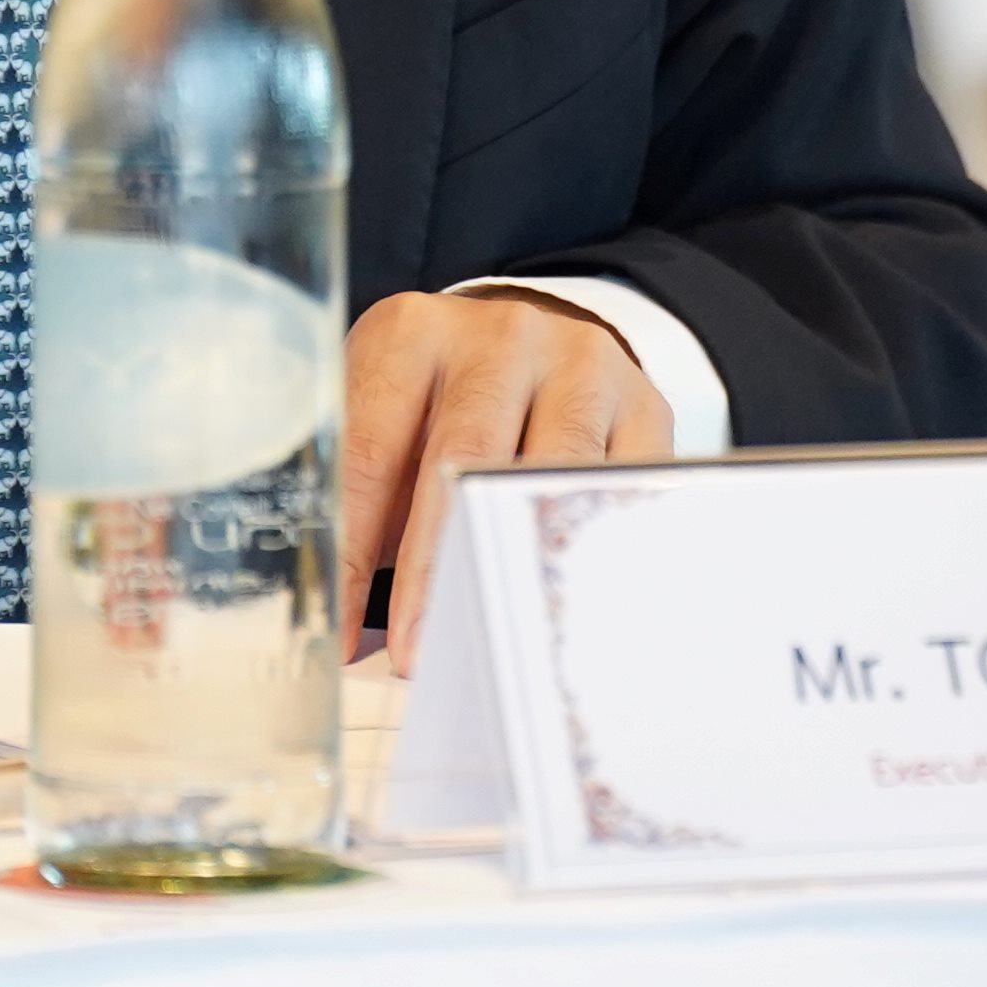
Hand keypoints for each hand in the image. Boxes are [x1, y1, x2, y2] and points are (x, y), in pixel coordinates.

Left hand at [338, 289, 670, 671]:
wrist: (540, 346)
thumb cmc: (443, 407)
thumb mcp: (390, 426)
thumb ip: (360, 505)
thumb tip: (341, 627)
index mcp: (411, 334)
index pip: (370, 452)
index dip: (353, 548)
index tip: (345, 625)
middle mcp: (500, 336)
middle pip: (463, 462)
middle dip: (435, 569)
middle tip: (418, 653)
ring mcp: (580, 363)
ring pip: (548, 476)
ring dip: (516, 566)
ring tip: (494, 638)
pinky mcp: (644, 404)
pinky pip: (619, 489)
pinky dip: (592, 553)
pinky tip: (567, 604)